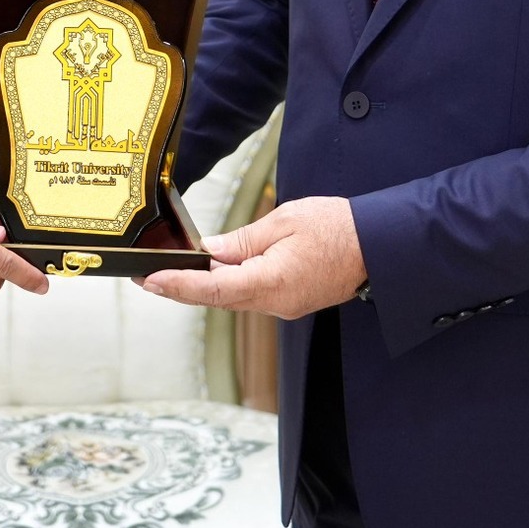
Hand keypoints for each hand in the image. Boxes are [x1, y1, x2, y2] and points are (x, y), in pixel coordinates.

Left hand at [135, 197, 365, 319]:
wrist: (379, 244)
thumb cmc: (338, 227)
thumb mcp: (283, 221)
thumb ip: (242, 240)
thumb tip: (210, 251)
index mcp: (272, 282)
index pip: (212, 290)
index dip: (178, 286)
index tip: (151, 281)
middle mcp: (276, 303)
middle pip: (219, 298)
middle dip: (183, 287)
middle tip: (149, 277)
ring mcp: (285, 306)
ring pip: (234, 297)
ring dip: (205, 286)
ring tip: (174, 272)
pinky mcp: (292, 301)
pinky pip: (252, 294)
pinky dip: (230, 284)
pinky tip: (216, 270)